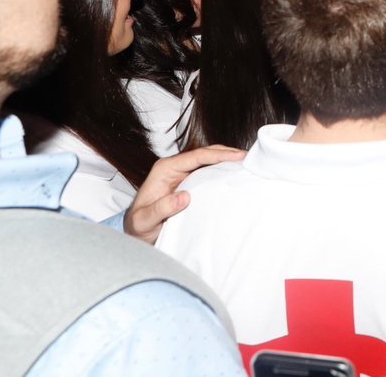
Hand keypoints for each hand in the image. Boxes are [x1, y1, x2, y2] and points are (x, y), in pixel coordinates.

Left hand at [124, 145, 245, 244]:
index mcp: (164, 170)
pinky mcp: (189, 183)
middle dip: (228, 153)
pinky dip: (224, 171)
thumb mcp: (144, 220)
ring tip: (249, 164)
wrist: (135, 233)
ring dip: (228, 161)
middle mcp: (174, 168)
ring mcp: (183, 174)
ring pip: (209, 161)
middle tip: (250, 158)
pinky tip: (236, 175)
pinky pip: (209, 172)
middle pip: (206, 153)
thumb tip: (184, 196)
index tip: (238, 157)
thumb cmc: (137, 226)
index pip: (196, 156)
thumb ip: (161, 208)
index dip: (218, 155)